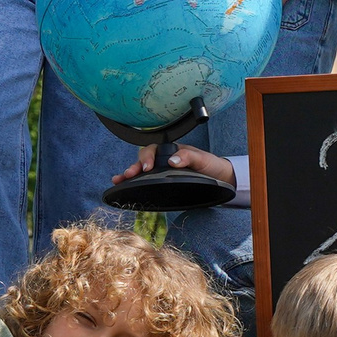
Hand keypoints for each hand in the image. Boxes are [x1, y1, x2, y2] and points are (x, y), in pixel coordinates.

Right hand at [110, 145, 233, 185]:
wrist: (218, 178)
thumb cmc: (209, 165)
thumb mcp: (202, 159)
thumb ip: (188, 157)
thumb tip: (172, 161)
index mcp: (171, 151)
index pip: (154, 150)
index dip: (148, 157)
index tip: (148, 167)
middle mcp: (163, 160)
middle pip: (143, 159)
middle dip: (135, 166)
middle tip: (130, 174)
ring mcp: (161, 171)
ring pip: (141, 170)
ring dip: (129, 174)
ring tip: (119, 179)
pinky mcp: (161, 183)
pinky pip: (145, 181)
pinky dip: (134, 183)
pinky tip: (124, 186)